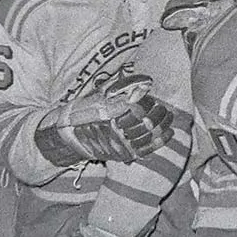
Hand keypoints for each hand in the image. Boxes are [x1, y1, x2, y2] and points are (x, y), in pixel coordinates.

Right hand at [34, 74, 175, 165]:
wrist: (67, 137)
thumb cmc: (82, 112)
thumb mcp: (97, 96)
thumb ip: (119, 89)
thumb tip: (144, 82)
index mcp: (109, 114)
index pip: (137, 109)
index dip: (148, 104)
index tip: (152, 99)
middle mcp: (115, 130)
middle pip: (146, 122)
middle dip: (158, 114)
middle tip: (164, 108)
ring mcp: (119, 144)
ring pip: (149, 135)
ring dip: (163, 125)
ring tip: (169, 117)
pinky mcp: (122, 154)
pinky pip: (146, 148)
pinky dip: (160, 141)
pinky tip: (170, 132)